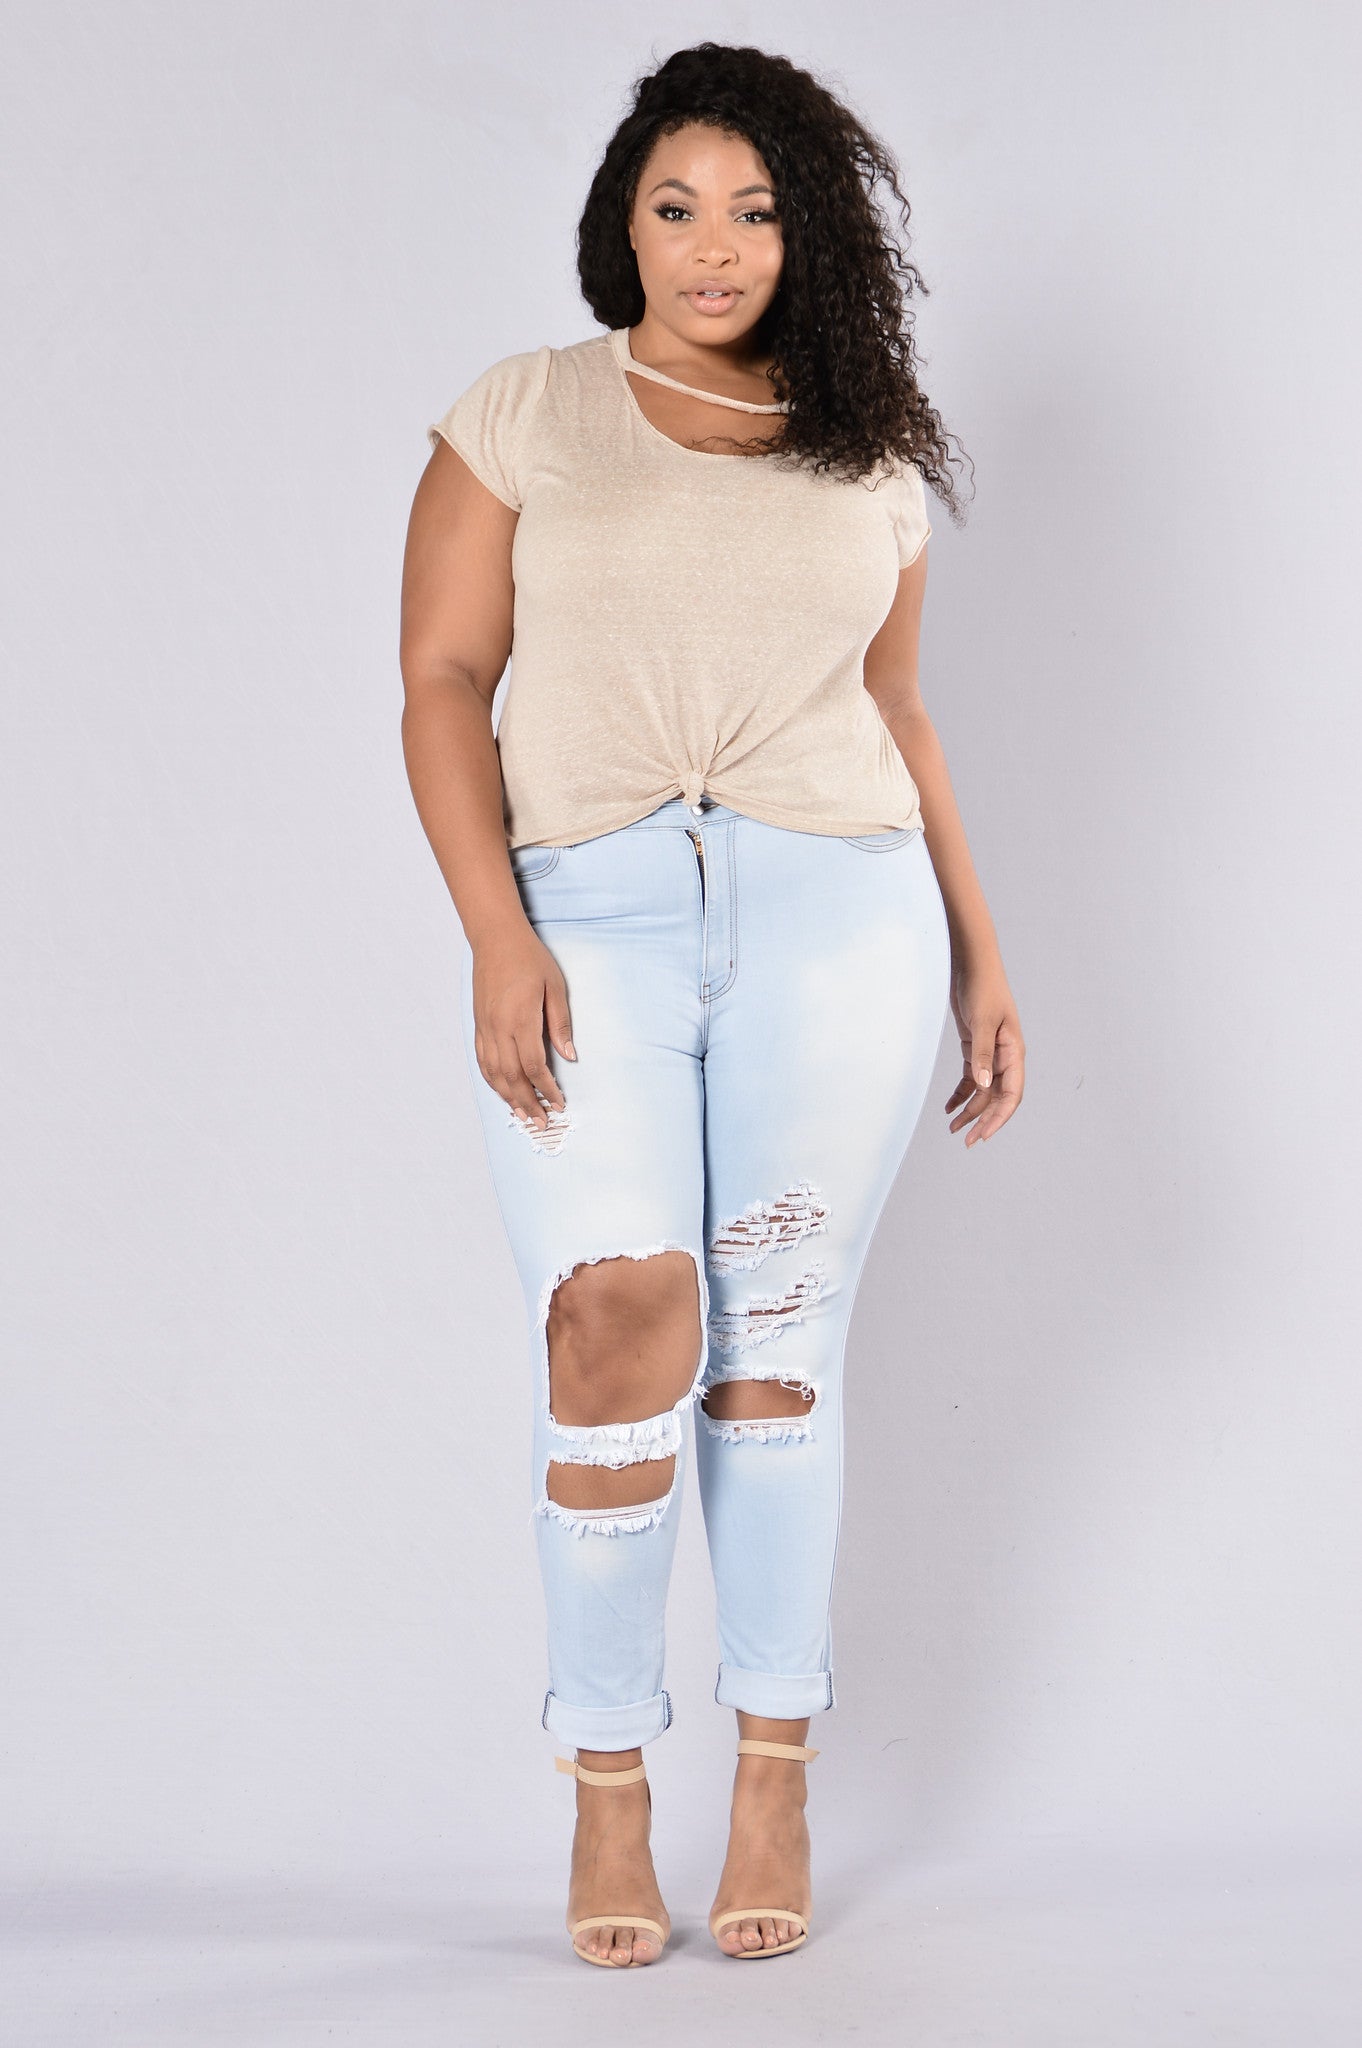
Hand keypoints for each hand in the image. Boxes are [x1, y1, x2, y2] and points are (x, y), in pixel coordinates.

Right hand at [470, 925, 576, 1128]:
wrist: (495, 938)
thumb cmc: (529, 958)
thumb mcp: (555, 986)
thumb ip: (560, 1023)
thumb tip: (569, 1055)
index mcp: (520, 1018)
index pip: (534, 1066)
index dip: (547, 1089)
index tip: (559, 1104)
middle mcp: (498, 1027)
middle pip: (511, 1077)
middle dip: (527, 1104)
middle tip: (541, 1123)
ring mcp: (485, 1027)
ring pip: (493, 1073)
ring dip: (508, 1098)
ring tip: (522, 1116)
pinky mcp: (478, 1025)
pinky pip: (483, 1061)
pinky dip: (492, 1081)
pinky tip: (503, 1091)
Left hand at [944, 954, 1024, 1147]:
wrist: (972, 964)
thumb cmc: (983, 988)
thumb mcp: (982, 1022)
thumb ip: (983, 1054)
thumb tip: (984, 1085)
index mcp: (1014, 1052)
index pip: (1012, 1094)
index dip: (999, 1117)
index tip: (982, 1135)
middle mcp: (1005, 1056)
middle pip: (998, 1097)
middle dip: (983, 1120)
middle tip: (966, 1141)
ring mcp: (991, 1053)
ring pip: (984, 1091)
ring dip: (970, 1110)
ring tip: (953, 1128)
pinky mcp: (976, 1047)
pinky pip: (972, 1078)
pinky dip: (962, 1093)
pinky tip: (949, 1107)